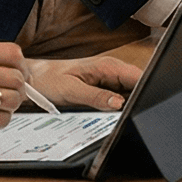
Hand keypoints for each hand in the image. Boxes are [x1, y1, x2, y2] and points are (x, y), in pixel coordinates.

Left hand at [22, 54, 141, 110]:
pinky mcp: (105, 88)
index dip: (146, 90)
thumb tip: (119, 104)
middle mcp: (112, 70)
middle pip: (138, 85)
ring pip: (131, 93)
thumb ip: (96, 96)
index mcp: (108, 66)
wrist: (35, 80)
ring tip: (111, 113)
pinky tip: (110, 113)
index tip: (143, 107)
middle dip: (138, 100)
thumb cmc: (50, 80)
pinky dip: (119, 107)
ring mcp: (110, 79)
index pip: (139, 76)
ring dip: (128, 105)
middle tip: (126, 116)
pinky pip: (120, 98)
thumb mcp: (72, 90)